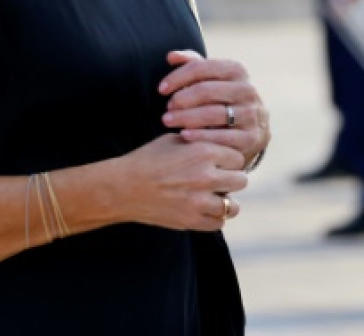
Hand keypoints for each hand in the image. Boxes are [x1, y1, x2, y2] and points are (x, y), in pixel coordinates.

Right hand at [116, 133, 245, 230]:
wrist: (122, 187)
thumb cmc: (147, 159)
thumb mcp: (175, 140)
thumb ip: (202, 142)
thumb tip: (222, 143)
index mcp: (204, 152)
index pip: (238, 157)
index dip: (229, 159)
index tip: (220, 162)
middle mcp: (206, 176)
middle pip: (241, 180)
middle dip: (231, 178)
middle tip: (219, 179)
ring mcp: (200, 202)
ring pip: (234, 205)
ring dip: (226, 201)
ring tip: (213, 196)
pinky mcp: (191, 221)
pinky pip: (218, 223)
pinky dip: (215, 217)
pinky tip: (205, 209)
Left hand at [160, 52, 270, 166]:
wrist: (253, 127)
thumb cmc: (223, 98)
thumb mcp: (212, 79)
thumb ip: (193, 65)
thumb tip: (171, 56)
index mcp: (237, 70)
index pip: (201, 67)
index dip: (177, 77)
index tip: (161, 89)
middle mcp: (248, 90)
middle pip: (206, 90)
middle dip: (181, 99)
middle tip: (166, 109)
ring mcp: (251, 114)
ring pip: (213, 114)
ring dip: (185, 118)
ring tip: (168, 121)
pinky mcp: (251, 138)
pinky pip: (221, 137)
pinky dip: (200, 136)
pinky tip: (184, 135)